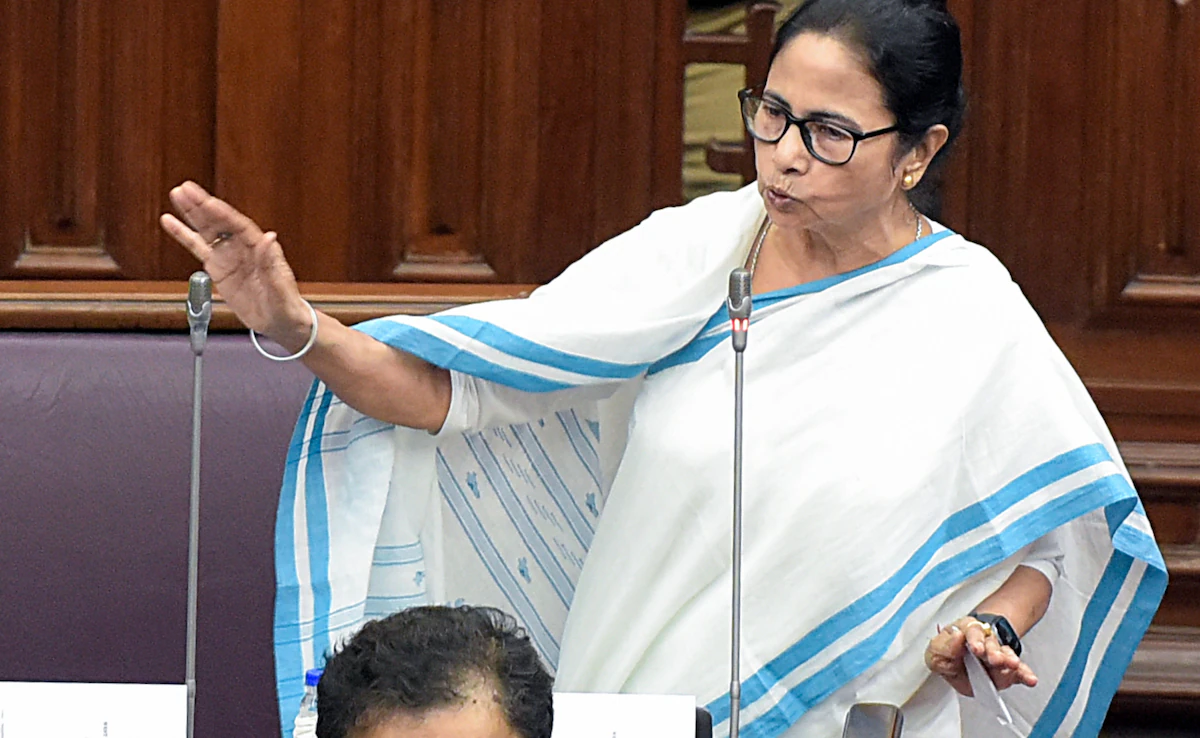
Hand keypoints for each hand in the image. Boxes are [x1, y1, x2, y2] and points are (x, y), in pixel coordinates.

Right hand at [160, 181, 309, 340]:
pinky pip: (198, 248)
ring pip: (208, 230)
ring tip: (177, 195)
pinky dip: (184, 235)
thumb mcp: (281, 287)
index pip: (238, 226)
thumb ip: (271, 264)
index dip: (222, 214)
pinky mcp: (218, 268)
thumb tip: (269, 237)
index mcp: (260, 248)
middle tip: (184, 189)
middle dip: (203, 206)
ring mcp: (229, 256)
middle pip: (220, 222)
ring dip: (192, 213)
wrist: (280, 322)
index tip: (206, 202)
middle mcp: (243, 247)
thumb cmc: (286, 305)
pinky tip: (170, 222)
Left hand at [924, 616, 1037, 696]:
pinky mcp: (1007, 670)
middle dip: (994, 651)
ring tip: (1012, 665)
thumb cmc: (948, 655)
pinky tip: (1030, 679)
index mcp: (966, 632)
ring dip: (1008, 660)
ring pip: (1005, 655)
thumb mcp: (936, 652)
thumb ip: (943, 646)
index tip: (975, 648)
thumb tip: (957, 637)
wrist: (960, 660)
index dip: (974, 639)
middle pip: (991, 643)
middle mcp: (984, 641)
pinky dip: (1024, 675)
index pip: (972, 632)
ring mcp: (997, 655)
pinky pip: (1018, 672)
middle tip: (994, 659)